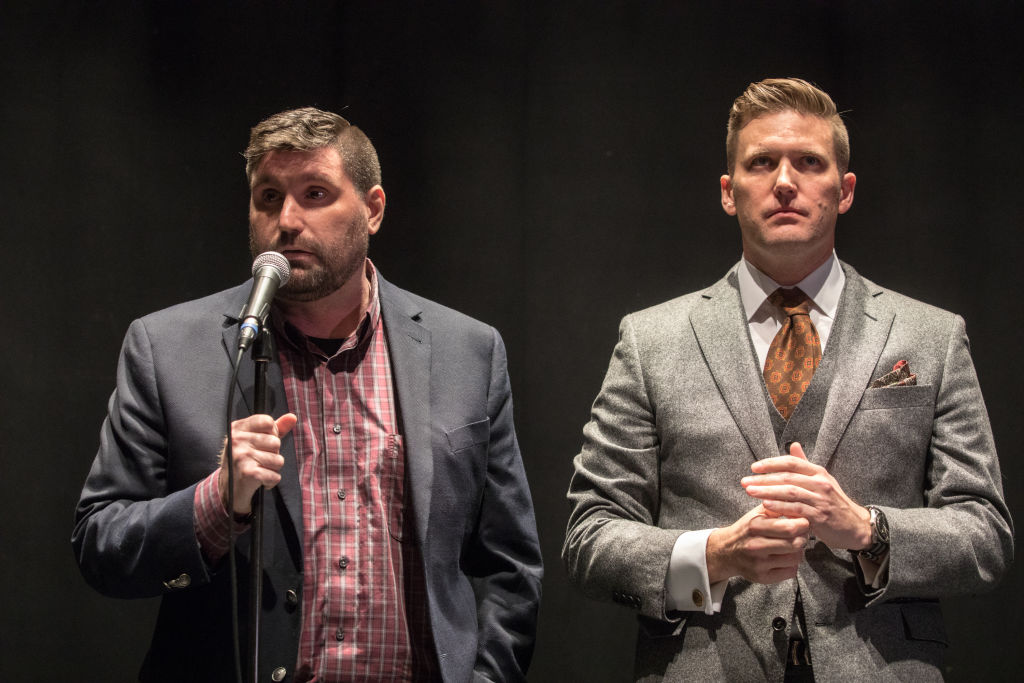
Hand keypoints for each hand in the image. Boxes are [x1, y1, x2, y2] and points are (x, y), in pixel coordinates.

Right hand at [218, 413, 297, 514]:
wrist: (229, 489)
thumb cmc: (246, 460)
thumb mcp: (257, 440)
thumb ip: (276, 428)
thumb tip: (292, 417)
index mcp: (237, 428)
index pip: (268, 422)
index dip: (273, 433)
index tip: (263, 442)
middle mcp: (237, 440)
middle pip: (275, 442)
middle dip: (273, 453)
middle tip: (259, 460)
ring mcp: (241, 456)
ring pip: (278, 460)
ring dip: (273, 469)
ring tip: (259, 470)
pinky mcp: (248, 473)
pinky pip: (275, 476)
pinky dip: (271, 481)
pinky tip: (260, 480)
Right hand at [706, 504, 810, 583]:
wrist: (725, 552)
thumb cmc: (746, 530)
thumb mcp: (756, 513)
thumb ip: (776, 506)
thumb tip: (798, 505)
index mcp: (755, 526)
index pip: (789, 527)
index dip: (802, 524)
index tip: (803, 523)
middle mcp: (756, 546)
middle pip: (795, 544)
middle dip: (803, 538)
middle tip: (801, 534)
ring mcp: (759, 564)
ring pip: (795, 559)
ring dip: (799, 552)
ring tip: (792, 546)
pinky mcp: (762, 577)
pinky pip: (790, 572)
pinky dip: (792, 564)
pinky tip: (785, 557)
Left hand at [741, 442, 871, 550]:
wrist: (855, 526)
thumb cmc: (833, 502)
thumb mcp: (822, 480)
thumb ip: (805, 464)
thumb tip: (793, 445)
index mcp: (818, 472)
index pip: (791, 462)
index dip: (771, 463)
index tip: (753, 467)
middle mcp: (820, 483)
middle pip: (787, 477)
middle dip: (763, 479)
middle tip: (745, 482)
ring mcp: (821, 499)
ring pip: (790, 492)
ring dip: (768, 491)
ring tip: (750, 492)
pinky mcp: (820, 516)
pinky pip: (796, 509)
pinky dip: (780, 507)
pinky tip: (766, 506)